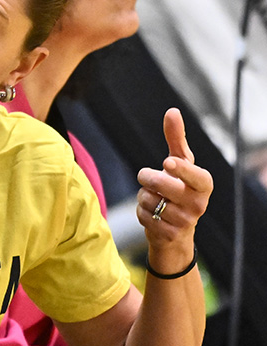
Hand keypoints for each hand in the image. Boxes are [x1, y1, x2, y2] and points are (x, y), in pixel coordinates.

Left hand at [136, 109, 211, 271]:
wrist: (176, 228)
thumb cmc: (179, 187)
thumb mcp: (179, 163)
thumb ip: (176, 138)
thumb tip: (172, 111)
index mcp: (204, 184)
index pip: (197, 177)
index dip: (182, 169)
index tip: (168, 162)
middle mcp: (199, 204)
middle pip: (163, 185)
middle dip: (147, 178)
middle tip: (148, 177)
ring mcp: (185, 221)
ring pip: (149, 200)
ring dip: (144, 197)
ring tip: (155, 199)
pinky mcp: (169, 234)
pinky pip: (143, 216)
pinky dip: (141, 212)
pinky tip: (152, 214)